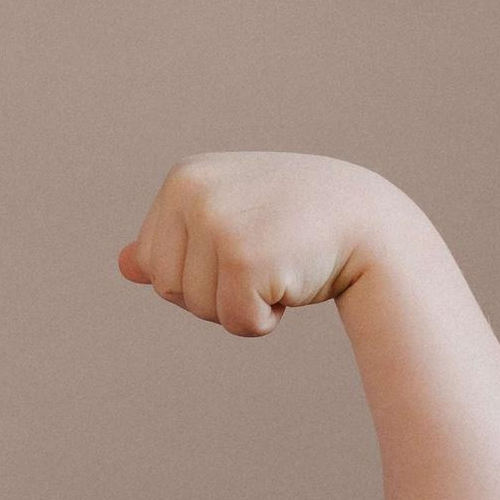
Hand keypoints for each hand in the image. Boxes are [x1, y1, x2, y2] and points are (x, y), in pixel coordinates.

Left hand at [117, 152, 404, 336]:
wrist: (373, 225)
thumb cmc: (298, 224)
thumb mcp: (231, 218)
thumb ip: (176, 239)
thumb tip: (125, 265)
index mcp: (183, 178)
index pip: (150, 262)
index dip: (196, 273)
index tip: (243, 243)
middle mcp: (193, 192)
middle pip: (166, 289)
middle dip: (213, 293)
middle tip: (263, 258)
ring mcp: (217, 222)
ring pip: (197, 308)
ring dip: (240, 305)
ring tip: (279, 265)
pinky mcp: (244, 258)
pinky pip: (234, 322)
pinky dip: (264, 320)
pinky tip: (293, 282)